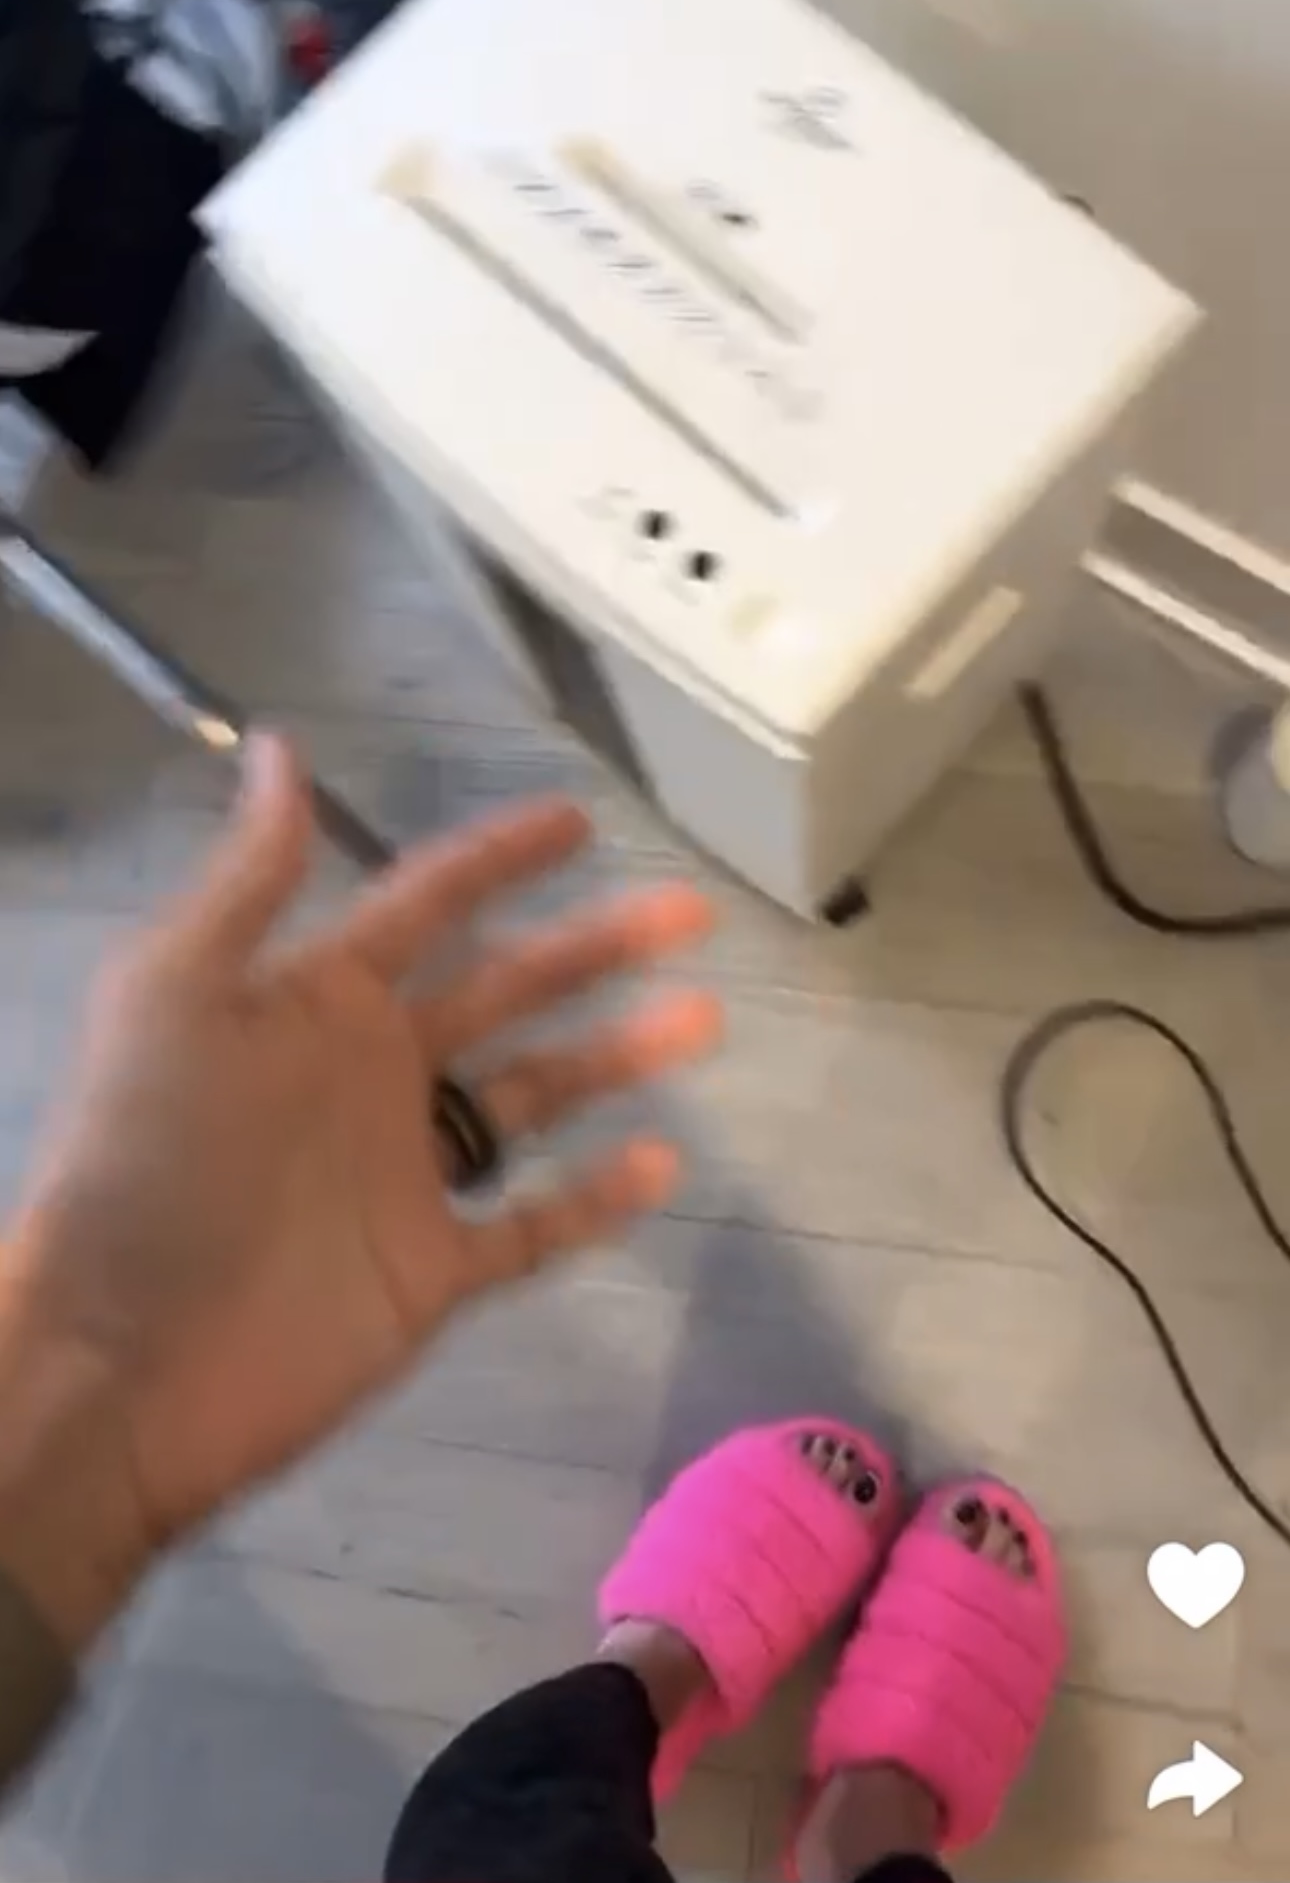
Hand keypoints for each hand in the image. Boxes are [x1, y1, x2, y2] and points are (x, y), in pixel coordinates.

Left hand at [0, 739, 720, 1648]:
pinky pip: (531, 1226)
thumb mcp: (174, 994)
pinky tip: (662, 1162)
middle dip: (595, 945)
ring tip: (702, 1017)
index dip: (500, 858)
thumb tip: (280, 747)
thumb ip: (247, 880)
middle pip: (507, 990)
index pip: (429, 904)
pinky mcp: (429, 1272)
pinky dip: (596, 1199)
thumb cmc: (144, 1162)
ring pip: (534, 1096)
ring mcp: (407, 1176)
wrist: (117, 1360)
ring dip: (616, 1055)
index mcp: (319, 1002)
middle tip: (688, 911)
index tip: (580, 820)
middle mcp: (374, 1075)